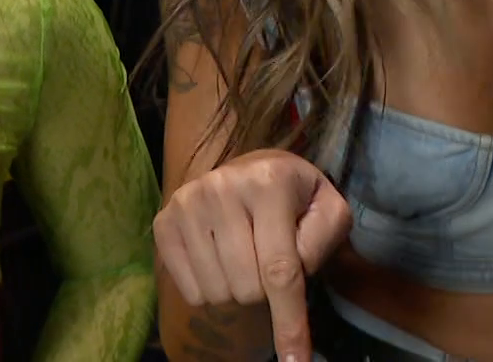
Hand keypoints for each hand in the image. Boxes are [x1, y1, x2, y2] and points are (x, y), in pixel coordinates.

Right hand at [154, 148, 352, 361]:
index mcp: (269, 182)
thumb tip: (293, 281)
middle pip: (248, 288)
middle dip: (265, 291)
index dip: (289, 322)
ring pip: (218, 293)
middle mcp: (221, 187)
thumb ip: (324, 241)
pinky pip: (191, 292)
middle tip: (268, 260)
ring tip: (244, 257)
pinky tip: (219, 260)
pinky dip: (210, 291)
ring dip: (237, 291)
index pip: (280, 269)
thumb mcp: (328, 210)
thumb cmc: (296, 197)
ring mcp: (186, 204)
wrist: (250, 170)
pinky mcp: (164, 222)